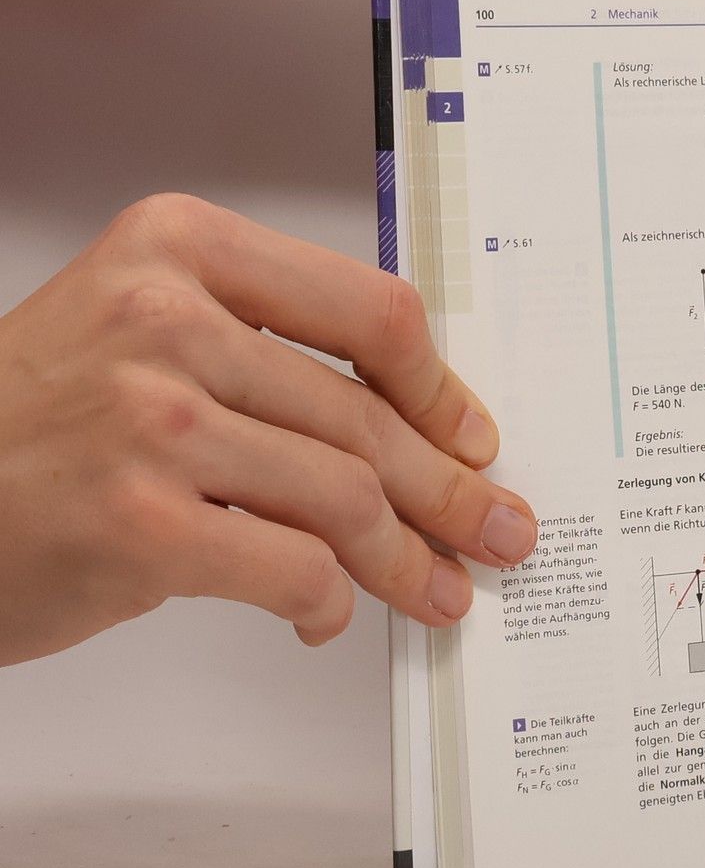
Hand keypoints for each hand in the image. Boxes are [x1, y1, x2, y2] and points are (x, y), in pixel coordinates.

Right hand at [0, 194, 535, 666]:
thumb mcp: (136, 336)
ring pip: (345, 496)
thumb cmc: (27, 425)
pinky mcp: (139, 524)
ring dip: (407, 558)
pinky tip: (322, 617)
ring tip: (436, 590)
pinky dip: (325, 603)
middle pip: (366, 416)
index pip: (369, 310)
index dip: (438, 389)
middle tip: (494, 530)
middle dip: (449, 489)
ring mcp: (150, 422)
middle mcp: (165, 321)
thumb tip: (414, 430)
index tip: (472, 437)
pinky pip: (293, 569)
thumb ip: (263, 356)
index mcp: (181, 250)